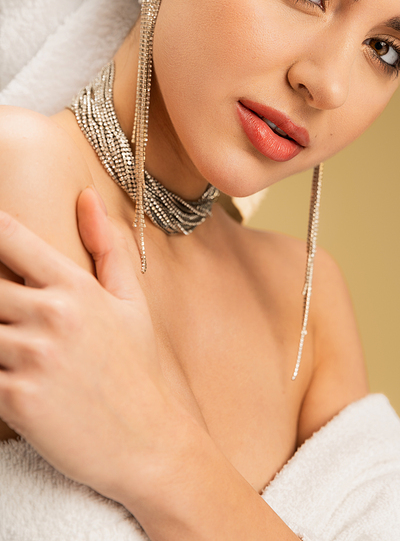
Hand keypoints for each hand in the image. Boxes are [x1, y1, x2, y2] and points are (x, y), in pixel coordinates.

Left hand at [0, 188, 197, 501]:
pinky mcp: (16, 399)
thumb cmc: (137, 366)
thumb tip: (85, 196)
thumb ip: (106, 246)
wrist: (148, 440)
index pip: (9, 237)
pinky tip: (3, 369)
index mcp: (75, 287)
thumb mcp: (130, 301)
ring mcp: (32, 357)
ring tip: (5, 337)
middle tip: (3, 309)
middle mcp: (51, 315)